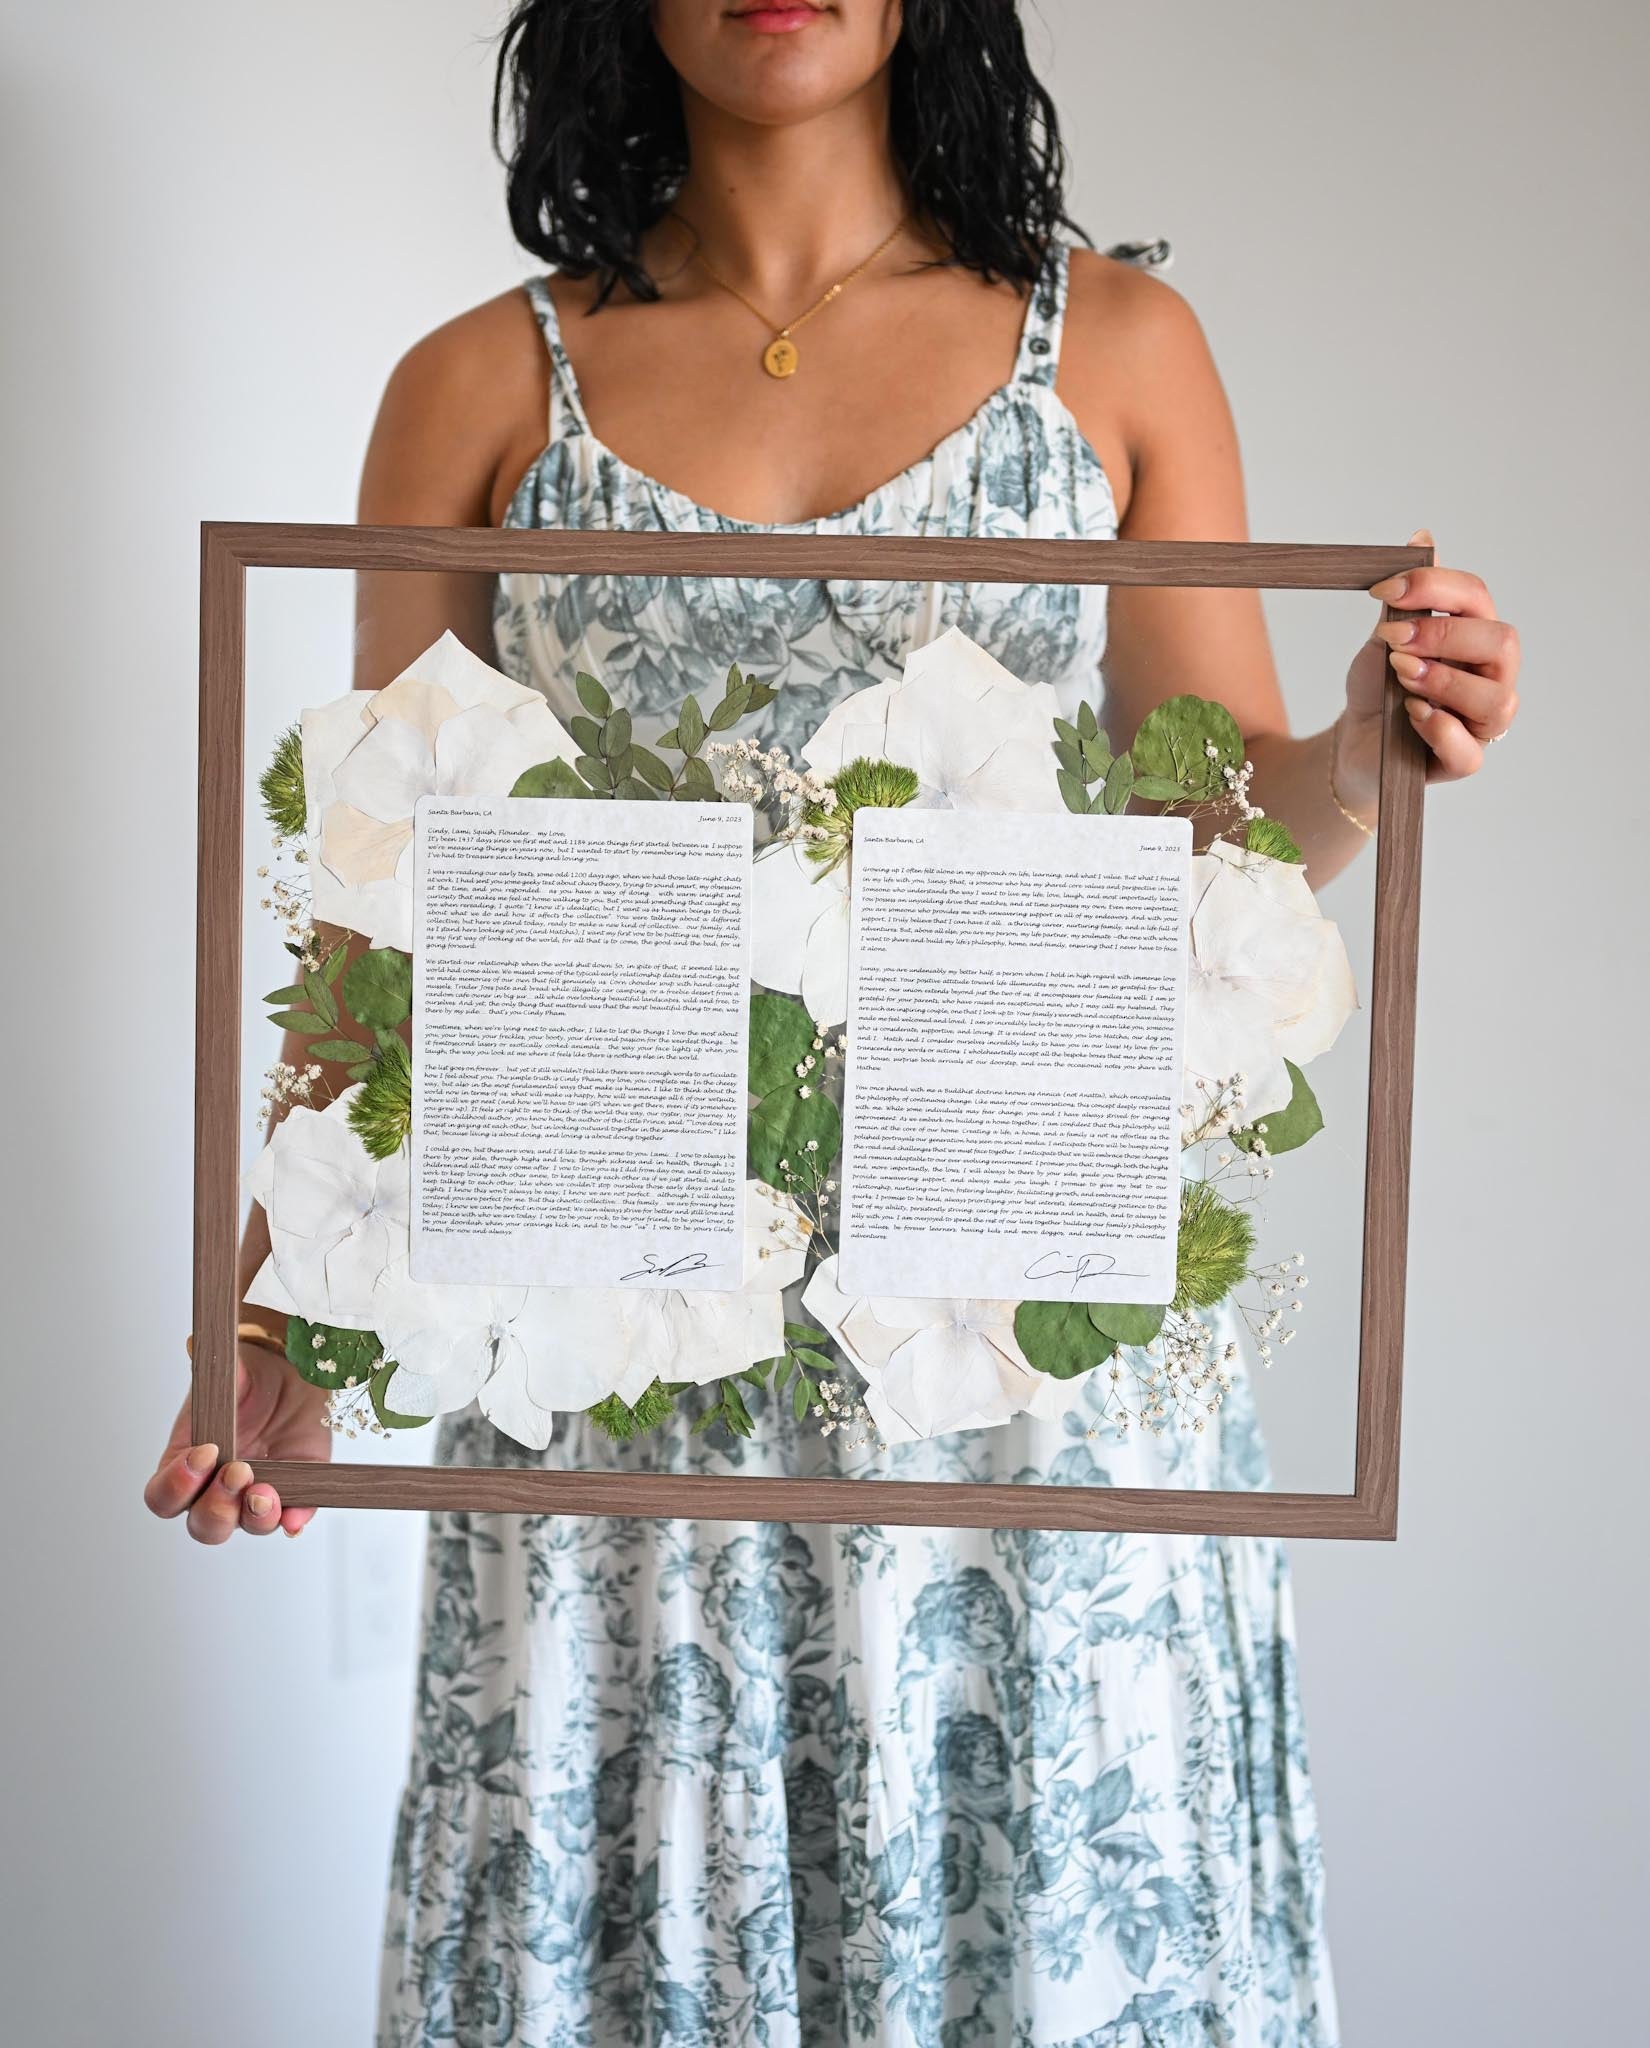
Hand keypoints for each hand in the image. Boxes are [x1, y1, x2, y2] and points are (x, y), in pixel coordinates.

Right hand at [144, 1342, 330, 1542]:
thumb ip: (209, 1367)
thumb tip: (195, 1345)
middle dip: (217, 1506)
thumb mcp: (228, 1370)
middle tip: (239, 1471)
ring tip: (266, 1493)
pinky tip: (295, 1518)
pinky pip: (291, 1519)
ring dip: (254, 1517)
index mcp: (184, 1465)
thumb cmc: (249, 1379)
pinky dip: (292, 1521)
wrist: (293, 1375)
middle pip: (202, 1525)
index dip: (177, 1484)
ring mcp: (253, 1497)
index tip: (205, 1452)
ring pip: (243, 1526)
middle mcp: (215, 1490)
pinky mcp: (293, 1494)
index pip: (163, 1496)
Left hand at [1335, 528, 1520, 811]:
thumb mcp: (1386, 637)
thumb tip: (1422, 536)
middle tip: (1393, 641)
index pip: (1477, 597)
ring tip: (1400, 677)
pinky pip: (1471, 752)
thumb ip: (1407, 598)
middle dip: (1444, 635)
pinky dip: (1441, 730)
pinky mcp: (1463, 761)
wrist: (1353, 740)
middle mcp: (1491, 676)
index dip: (1434, 587)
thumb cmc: (1377, 687)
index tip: (1384, 591)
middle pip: (1502, 642)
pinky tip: (1412, 715)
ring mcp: (1481, 722)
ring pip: (1496, 700)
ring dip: (1444, 681)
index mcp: (1475, 636)